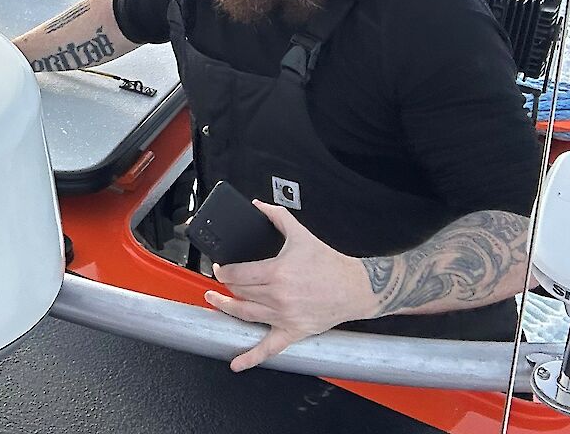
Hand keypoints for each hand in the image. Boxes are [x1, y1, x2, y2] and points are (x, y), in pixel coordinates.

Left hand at [202, 201, 374, 372]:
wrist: (355, 287)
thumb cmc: (329, 263)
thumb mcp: (301, 235)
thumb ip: (277, 217)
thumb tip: (257, 204)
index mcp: (277, 272)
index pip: (238, 274)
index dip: (224, 271)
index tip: (221, 269)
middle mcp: (278, 296)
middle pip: (240, 293)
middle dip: (227, 286)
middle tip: (222, 281)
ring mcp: (284, 316)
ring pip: (245, 314)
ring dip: (226, 308)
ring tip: (214, 301)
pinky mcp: (293, 331)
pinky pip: (269, 348)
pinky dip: (250, 358)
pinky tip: (236, 364)